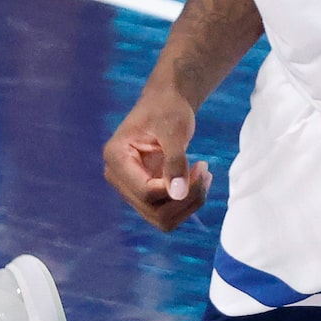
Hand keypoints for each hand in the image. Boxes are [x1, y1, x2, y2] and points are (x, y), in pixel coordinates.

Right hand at [104, 85, 212, 232]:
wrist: (166, 102)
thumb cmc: (168, 108)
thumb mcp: (175, 129)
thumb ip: (175, 160)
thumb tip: (178, 194)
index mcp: (116, 158)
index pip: (144, 192)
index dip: (174, 188)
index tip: (200, 167)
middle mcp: (118, 178)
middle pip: (153, 211)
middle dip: (185, 199)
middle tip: (205, 172)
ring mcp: (130, 188)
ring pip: (162, 218)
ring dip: (188, 203)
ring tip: (204, 175)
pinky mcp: (145, 193)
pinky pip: (167, 212)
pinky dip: (187, 201)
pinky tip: (198, 178)